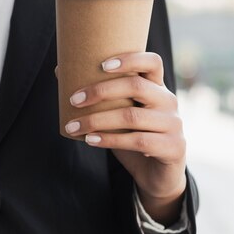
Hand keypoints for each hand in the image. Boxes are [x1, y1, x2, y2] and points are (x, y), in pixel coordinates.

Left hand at [62, 52, 186, 224]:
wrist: (157, 173)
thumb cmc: (132, 135)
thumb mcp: (118, 112)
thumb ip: (99, 94)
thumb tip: (60, 70)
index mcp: (156, 87)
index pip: (152, 62)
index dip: (129, 59)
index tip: (101, 65)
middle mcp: (168, 101)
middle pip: (136, 86)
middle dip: (100, 91)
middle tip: (73, 100)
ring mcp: (173, 124)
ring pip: (131, 116)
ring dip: (96, 121)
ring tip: (72, 126)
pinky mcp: (173, 147)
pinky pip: (138, 141)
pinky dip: (109, 140)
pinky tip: (90, 140)